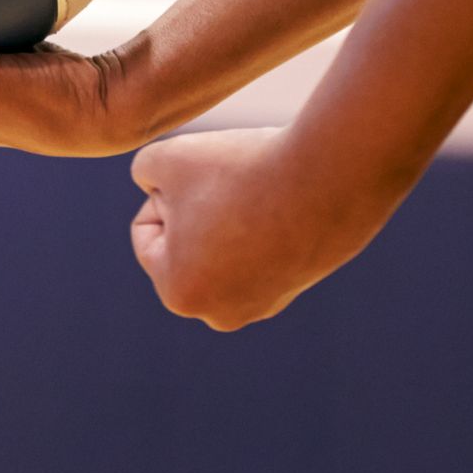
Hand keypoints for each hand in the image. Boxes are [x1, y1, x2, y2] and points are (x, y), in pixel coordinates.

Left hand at [128, 126, 387, 331]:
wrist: (329, 176)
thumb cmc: (240, 169)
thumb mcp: (165, 158)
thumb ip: (143, 174)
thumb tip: (155, 190)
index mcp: (179, 294)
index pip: (148, 230)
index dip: (167, 190)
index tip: (203, 177)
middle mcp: (220, 314)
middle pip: (184, 243)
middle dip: (197, 209)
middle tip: (231, 184)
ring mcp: (263, 305)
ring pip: (222, 245)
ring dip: (229, 215)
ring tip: (256, 193)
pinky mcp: (296, 287)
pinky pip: (259, 247)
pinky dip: (263, 223)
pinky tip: (282, 203)